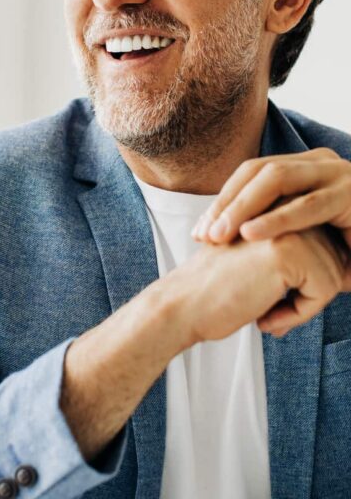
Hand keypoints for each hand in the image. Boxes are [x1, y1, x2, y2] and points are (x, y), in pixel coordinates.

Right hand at [167, 225, 350, 341]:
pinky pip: (325, 290)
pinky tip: (266, 315)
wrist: (184, 304)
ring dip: (306, 304)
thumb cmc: (219, 287)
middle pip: (335, 258)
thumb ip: (293, 245)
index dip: (305, 280)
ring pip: (335, 275)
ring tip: (264, 307)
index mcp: (275, 204)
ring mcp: (284, 224)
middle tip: (266, 304)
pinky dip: (301, 313)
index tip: (268, 292)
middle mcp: (282, 207)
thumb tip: (341, 266)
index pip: (325, 245)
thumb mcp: (259, 255)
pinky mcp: (287, 249)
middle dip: (310, 291)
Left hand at [192, 148, 350, 249]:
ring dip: (243, 207)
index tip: (198, 231)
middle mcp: (319, 162)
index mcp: (303, 167)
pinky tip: (252, 234)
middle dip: (226, 203)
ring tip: (220, 235)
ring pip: (276, 179)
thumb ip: (271, 227)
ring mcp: (338, 173)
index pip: (249, 175)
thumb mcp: (305, 233)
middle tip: (203, 235)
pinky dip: (277, 219)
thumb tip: (220, 237)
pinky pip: (310, 204)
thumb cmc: (348, 246)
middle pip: (256, 172)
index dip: (222, 200)